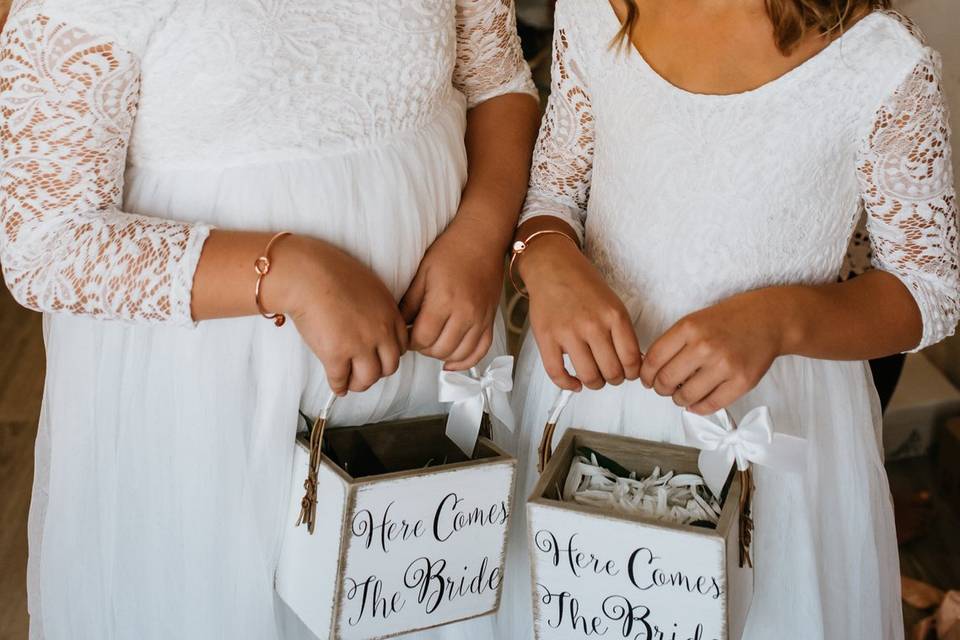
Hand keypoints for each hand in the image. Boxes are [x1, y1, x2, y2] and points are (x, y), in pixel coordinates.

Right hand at [277, 237, 407, 394]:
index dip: (388, 355)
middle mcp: (380, 332)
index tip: (380, 357)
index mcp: (389, 313)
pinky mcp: (336, 355)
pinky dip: (338, 386)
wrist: (307, 275)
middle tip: (365, 372)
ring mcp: (359, 346)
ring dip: (359, 383)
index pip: (400, 346)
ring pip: (368, 378)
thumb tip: (368, 321)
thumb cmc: (330, 272)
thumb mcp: (368, 286)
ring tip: (350, 381)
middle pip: (389, 366)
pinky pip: (340, 380)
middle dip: (377, 372)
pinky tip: (336, 385)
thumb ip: (374, 307)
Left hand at [401, 216, 503, 370]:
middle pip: (440, 349)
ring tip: (432, 344)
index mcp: (444, 301)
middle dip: (424, 348)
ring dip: (441, 355)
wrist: (481, 240)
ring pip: (459, 353)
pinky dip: (466, 361)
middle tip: (417, 338)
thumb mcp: (422, 273)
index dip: (409, 341)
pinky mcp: (490, 320)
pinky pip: (480, 350)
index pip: (422, 338)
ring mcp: (480, 319)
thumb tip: (399, 327)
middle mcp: (465, 313)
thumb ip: (409, 303)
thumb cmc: (449, 252)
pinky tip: (451, 363)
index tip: (405, 334)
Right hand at [520, 236, 642, 390]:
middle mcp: (592, 325)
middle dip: (614, 379)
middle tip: (611, 376)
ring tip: (594, 378)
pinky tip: (574, 383)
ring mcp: (568, 333)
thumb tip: (633, 362)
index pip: (631, 359)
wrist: (552, 267)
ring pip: (588, 376)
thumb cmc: (583, 284)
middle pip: (611, 372)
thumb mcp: (613, 303)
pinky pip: (557, 373)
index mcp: (614, 316)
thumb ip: (622, 331)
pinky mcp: (546, 338)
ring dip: (594, 383)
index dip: (632, 373)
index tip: (629, 373)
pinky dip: (567, 384)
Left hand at [640, 289, 786, 414]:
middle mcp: (705, 347)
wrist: (770, 319)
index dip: (646, 375)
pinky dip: (698, 408)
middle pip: (666, 380)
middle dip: (660, 389)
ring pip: (686, 397)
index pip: (653, 360)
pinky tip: (696, 403)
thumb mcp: (695, 320)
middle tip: (664, 388)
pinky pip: (711, 405)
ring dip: (679, 400)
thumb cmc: (728, 320)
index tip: (647, 380)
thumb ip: (673, 343)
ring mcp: (725, 366)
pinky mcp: (742, 382)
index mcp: (689, 328)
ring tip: (682, 395)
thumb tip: (652, 371)